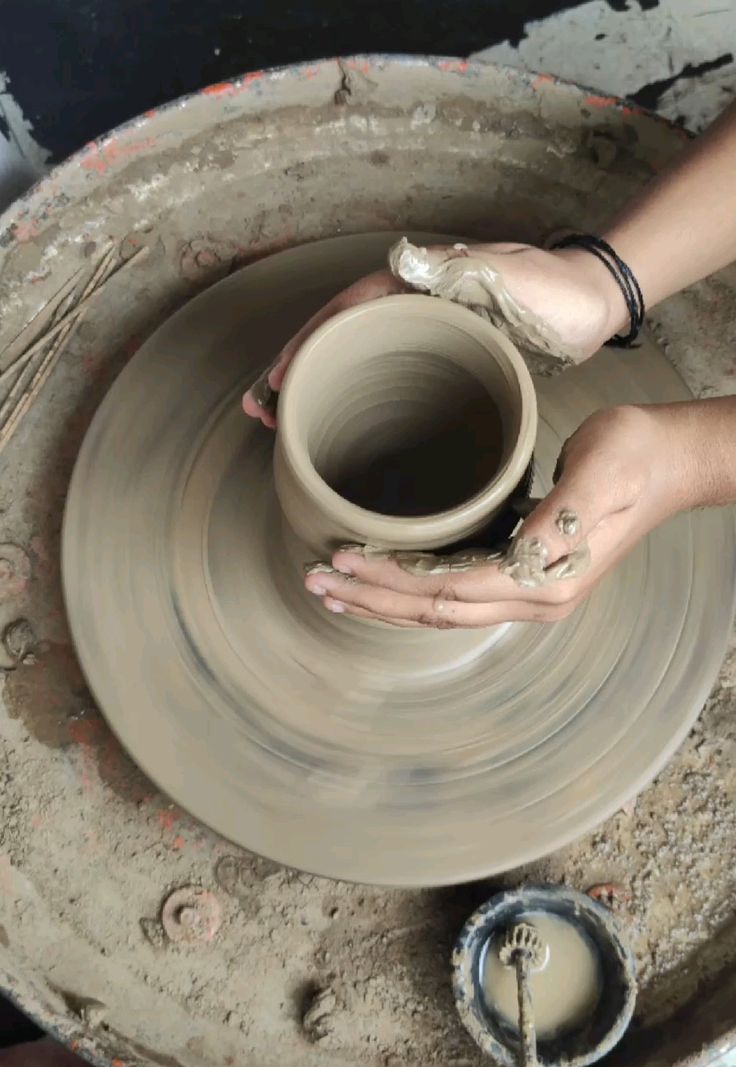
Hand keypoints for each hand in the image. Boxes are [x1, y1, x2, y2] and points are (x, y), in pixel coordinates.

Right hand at [242, 237, 624, 426]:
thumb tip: (393, 261)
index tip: (274, 384)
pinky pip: (388, 380)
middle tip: (261, 414)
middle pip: (337, 342)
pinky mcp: (445, 358)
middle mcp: (410, 305)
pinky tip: (351, 432)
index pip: (342, 316)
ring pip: (357, 363)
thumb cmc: (550, 289)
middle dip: (295, 375)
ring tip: (285, 426)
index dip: (303, 348)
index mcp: (414, 283)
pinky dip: (360, 403)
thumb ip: (449, 268)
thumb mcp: (500, 274)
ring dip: (320, 391)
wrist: (593, 302)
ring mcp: (425, 333)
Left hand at [303, 405, 702, 626]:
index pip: (448, 590)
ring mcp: (531, 592)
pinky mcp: (527, 575)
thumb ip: (557, 516)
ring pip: (440, 610)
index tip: (343, 559)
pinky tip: (383, 582)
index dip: (391, 580)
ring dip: (384, 603)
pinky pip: (455, 594)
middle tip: (315, 581)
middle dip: (371, 599)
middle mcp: (535, 597)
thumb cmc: (634, 455)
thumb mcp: (597, 474)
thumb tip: (519, 552)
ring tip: (334, 591)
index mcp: (547, 579)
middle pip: (434, 610)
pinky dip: (411, 591)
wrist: (670, 459)